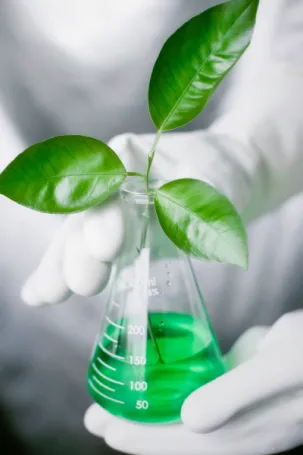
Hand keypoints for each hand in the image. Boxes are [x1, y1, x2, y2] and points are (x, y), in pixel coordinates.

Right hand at [20, 130, 252, 304]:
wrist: (223, 176)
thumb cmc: (219, 173)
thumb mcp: (215, 182)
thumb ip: (198, 203)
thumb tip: (189, 235)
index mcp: (129, 156)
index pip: (108, 186)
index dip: (105, 217)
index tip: (108, 247)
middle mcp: (108, 180)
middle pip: (85, 215)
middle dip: (80, 251)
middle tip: (84, 283)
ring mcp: (107, 209)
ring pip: (77, 236)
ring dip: (61, 267)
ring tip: (42, 295)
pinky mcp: (114, 234)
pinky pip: (85, 252)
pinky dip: (64, 271)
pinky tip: (43, 293)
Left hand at [84, 312, 302, 454]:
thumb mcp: (275, 370)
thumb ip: (236, 394)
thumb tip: (191, 422)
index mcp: (242, 431)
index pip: (180, 442)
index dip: (142, 437)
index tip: (105, 426)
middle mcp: (234, 425)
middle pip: (174, 434)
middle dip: (133, 428)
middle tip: (93, 416)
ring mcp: (234, 407)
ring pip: (181, 418)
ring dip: (146, 413)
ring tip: (112, 405)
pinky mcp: (234, 383)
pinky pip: (195, 396)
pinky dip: (169, 394)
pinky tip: (153, 383)